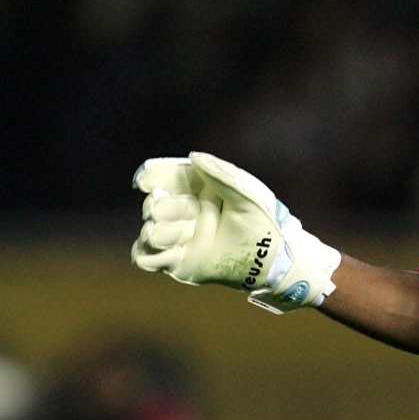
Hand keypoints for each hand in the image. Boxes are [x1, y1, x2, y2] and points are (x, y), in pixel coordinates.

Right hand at [131, 152, 340, 312]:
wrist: (273, 258)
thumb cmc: (262, 221)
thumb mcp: (245, 193)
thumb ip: (220, 175)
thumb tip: (193, 157)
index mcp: (197, 189)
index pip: (166, 177)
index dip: (152, 176)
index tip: (145, 182)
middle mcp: (183, 212)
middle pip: (154, 205)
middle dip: (166, 207)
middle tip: (186, 212)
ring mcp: (178, 238)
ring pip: (148, 231)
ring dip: (163, 232)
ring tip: (189, 234)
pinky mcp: (177, 262)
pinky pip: (144, 258)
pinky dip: (150, 255)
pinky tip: (174, 251)